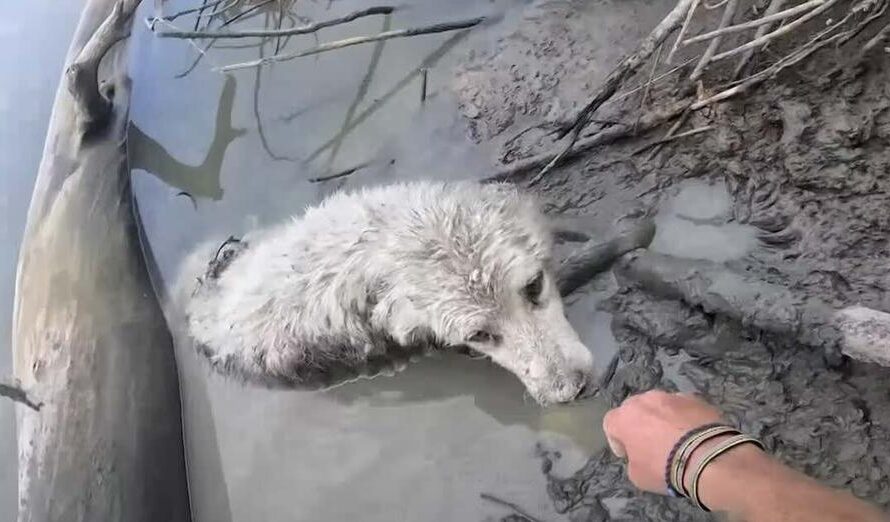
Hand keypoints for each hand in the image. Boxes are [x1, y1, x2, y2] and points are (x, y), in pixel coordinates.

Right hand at [602, 390, 723, 492]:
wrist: (706, 457)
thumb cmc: (664, 468)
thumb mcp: (637, 476)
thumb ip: (632, 459)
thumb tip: (641, 454)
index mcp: (624, 418)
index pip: (610, 423)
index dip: (617, 440)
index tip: (628, 453)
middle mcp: (644, 400)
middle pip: (634, 409)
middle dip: (639, 424)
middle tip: (650, 444)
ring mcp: (670, 396)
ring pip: (660, 405)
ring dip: (662, 418)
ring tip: (675, 438)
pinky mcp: (694, 398)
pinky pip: (682, 407)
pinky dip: (684, 417)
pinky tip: (693, 434)